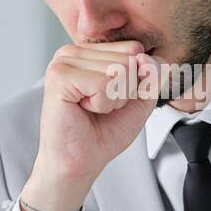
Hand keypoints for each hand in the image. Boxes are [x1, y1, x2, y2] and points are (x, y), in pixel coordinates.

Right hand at [21, 40, 158, 210]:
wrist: (81, 162)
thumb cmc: (104, 132)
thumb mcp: (140, 98)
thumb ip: (151, 74)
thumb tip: (145, 56)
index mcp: (90, 52)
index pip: (135, 49)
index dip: (135, 82)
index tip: (113, 99)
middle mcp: (74, 51)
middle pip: (129, 59)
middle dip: (124, 92)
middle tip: (101, 107)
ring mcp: (63, 61)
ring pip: (119, 70)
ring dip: (113, 99)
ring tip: (92, 109)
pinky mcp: (59, 76)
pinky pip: (104, 84)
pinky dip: (102, 104)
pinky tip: (83, 109)